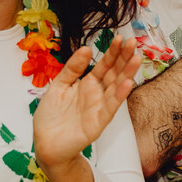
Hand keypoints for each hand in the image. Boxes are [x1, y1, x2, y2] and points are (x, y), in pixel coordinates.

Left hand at [33, 37, 140, 169]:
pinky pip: (110, 107)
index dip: (112, 52)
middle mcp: (96, 94)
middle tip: (133, 42)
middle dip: (124, 58)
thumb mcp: (58, 85)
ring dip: (127, 73)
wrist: (45, 143)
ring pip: (116, 88)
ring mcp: (99, 108)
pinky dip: (119, 96)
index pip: (104, 65)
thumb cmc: (51, 116)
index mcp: (87, 84)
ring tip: (136, 58)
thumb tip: (86, 49)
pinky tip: (127, 83)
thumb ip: (72, 68)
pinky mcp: (97, 123)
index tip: (121, 38)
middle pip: (114, 73)